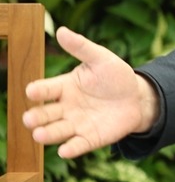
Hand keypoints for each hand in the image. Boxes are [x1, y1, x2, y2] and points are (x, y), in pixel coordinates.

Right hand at [22, 26, 158, 158]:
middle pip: (45, 114)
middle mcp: (65, 107)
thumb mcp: (101, 59)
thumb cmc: (116, 76)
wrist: (138, 97)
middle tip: (29, 119)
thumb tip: (61, 30)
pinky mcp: (90, 138)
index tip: (31, 91)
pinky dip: (71, 149)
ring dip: (48, 134)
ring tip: (39, 134)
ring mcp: (76, 124)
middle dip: (36, 117)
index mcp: (64, 87)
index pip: (46, 89)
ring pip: (57, 131)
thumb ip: (81, 47)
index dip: (38, 91)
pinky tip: (65, 151)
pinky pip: (78, 145)